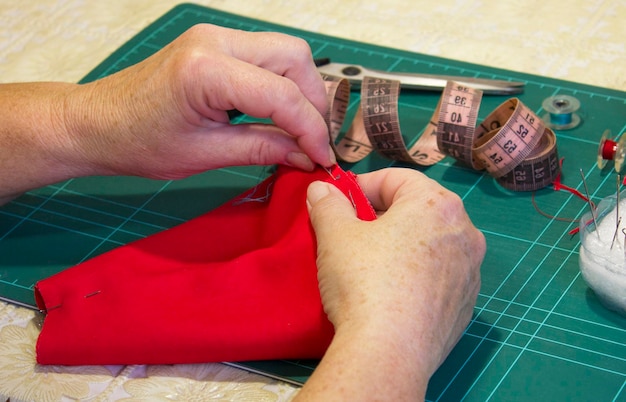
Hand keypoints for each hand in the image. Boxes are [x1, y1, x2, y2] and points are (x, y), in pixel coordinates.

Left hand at [62, 23, 333, 178]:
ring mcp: (215, 35)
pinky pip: (266, 56)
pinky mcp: (215, 42)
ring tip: (301, 131)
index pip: (282, 94)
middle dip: (313, 102)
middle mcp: (215, 39)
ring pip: (285, 53)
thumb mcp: (206, 154)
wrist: (97, 123)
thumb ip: (264, 150)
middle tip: (314, 142)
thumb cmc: (139, 143)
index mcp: (206, 69)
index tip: (323, 159)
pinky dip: (282, 84)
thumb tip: (309, 157)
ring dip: (301, 91)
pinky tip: (281, 113)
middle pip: (294, 58)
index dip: (311, 130)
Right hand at [298, 168, 484, 399]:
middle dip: (383, 216)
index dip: (363, 186)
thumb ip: (328, 204)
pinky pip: (439, 278)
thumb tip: (321, 191)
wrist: (388, 353)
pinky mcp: (466, 306)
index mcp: (438, 205)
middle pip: (418, 210)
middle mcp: (465, 232)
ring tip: (371, 264)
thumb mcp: (335, 234)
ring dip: (402, 245)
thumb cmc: (364, 281)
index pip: (397, 178)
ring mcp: (471, 272)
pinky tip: (392, 293)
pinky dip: (417, 276)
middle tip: (352, 232)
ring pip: (431, 244)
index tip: (340, 202)